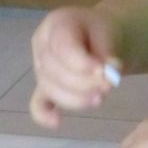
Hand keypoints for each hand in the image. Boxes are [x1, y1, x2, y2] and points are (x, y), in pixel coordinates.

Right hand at [30, 6, 119, 127]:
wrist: (102, 40)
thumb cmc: (104, 34)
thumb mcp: (109, 34)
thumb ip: (106, 53)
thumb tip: (107, 76)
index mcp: (57, 25)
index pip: (62, 47)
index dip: (82, 64)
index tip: (103, 72)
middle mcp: (42, 46)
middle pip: (54, 71)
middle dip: (83, 84)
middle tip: (108, 86)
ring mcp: (41, 69)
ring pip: (51, 89)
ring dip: (76, 99)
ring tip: (100, 99)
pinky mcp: (46, 88)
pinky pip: (38, 103)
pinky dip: (43, 114)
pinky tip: (56, 122)